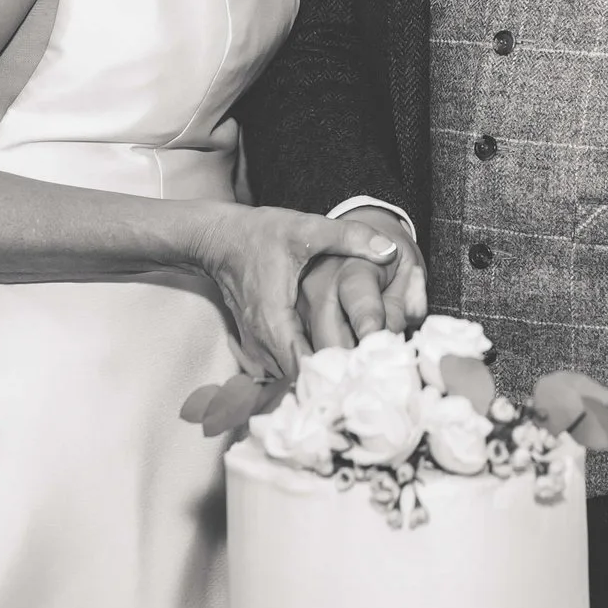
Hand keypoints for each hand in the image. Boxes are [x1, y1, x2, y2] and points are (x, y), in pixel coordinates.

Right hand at [192, 205, 400, 380]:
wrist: (218, 240)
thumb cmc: (258, 234)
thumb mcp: (305, 228)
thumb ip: (348, 237)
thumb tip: (389, 249)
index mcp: (274, 319)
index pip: (305, 366)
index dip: (336, 370)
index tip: (366, 368)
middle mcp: (261, 342)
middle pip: (301, 379)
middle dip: (334, 378)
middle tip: (370, 373)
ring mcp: (255, 348)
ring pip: (291, 379)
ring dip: (319, 378)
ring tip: (355, 372)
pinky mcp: (255, 347)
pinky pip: (282, 371)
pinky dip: (304, 372)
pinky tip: (330, 365)